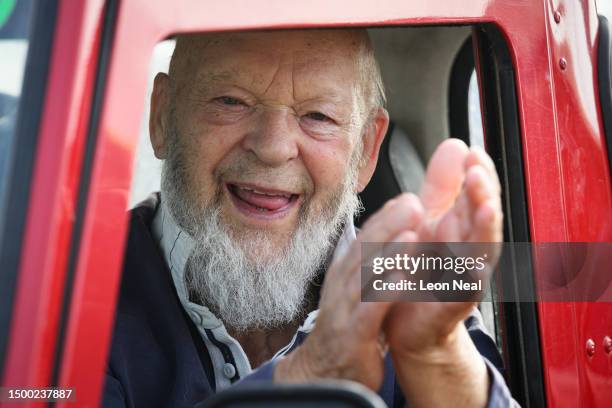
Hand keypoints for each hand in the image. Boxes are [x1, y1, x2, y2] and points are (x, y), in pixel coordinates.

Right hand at [275, 193, 423, 389]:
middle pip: (364, 249)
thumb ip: (371, 260)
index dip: (387, 217)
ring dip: (388, 254)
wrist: (325, 369)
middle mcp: (343, 284)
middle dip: (389, 225)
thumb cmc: (347, 325)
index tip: (409, 199)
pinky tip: (402, 281)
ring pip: (365, 275)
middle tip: (414, 204)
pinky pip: (369, 310)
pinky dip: (384, 293)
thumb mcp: (355, 287)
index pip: (366, 238)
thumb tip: (392, 229)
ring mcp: (345, 308)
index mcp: (346, 271)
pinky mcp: (352, 334)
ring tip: (411, 235)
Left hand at [383, 139, 502, 406]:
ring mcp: (463, 277)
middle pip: (481, 219)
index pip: (475, 195)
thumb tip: (456, 144)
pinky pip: (461, 290)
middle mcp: (467, 249)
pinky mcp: (451, 304)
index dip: (478, 174)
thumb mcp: (430, 218)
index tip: (472, 152)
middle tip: (477, 170)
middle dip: (482, 194)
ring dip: (483, 229)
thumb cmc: (423, 268)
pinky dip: (465, 277)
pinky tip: (469, 265)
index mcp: (460, 226)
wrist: (409, 322)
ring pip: (479, 251)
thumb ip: (442, 185)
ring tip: (484, 206)